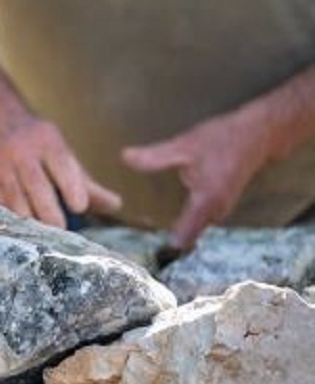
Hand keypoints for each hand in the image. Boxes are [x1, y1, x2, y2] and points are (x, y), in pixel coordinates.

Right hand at [0, 112, 121, 227]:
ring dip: (31, 220)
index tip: (79, 207)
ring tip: (43, 235)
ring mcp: (1, 167)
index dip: (71, 187)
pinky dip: (13, 219)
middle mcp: (22, 152)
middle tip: (61, 229)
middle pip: (38, 188)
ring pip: (16, 202)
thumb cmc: (32, 140)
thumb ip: (85, 182)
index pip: (62, 164)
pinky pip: (0, 206)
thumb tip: (116, 205)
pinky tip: (23, 229)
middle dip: (50, 213)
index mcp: (47, 141)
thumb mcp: (58, 151)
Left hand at [122, 109, 269, 248]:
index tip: (140, 249)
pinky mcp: (221, 204)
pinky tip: (164, 215)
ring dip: (175, 230)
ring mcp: (221, 210)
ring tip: (142, 232)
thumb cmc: (222, 139)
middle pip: (187, 237)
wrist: (258, 134)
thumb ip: (155, 156)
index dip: (163, 246)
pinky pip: (199, 220)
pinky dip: (185, 220)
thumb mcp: (185, 145)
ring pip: (194, 228)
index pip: (184, 237)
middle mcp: (215, 212)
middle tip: (132, 240)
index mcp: (206, 202)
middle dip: (164, 239)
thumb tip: (124, 157)